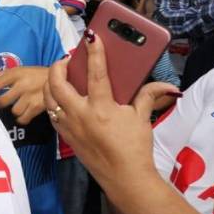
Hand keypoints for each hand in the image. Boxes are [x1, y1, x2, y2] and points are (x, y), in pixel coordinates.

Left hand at [0, 66, 49, 124]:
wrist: (60, 77)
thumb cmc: (35, 74)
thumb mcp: (19, 70)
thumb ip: (1, 74)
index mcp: (16, 74)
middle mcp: (22, 85)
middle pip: (3, 101)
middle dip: (0, 104)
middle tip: (1, 104)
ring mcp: (31, 97)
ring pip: (14, 111)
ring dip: (14, 110)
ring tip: (17, 107)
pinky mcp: (38, 107)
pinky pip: (24, 118)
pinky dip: (22, 118)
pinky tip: (24, 113)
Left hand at [43, 34, 178, 185]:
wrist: (124, 177)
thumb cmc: (134, 148)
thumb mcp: (141, 119)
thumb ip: (147, 97)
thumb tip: (164, 86)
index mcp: (101, 108)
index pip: (95, 74)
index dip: (94, 53)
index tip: (91, 37)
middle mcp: (80, 114)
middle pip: (57, 84)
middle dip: (58, 66)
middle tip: (67, 59)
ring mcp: (69, 126)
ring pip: (48, 98)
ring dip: (50, 83)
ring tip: (60, 75)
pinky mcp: (65, 136)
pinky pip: (51, 113)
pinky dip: (52, 102)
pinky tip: (59, 98)